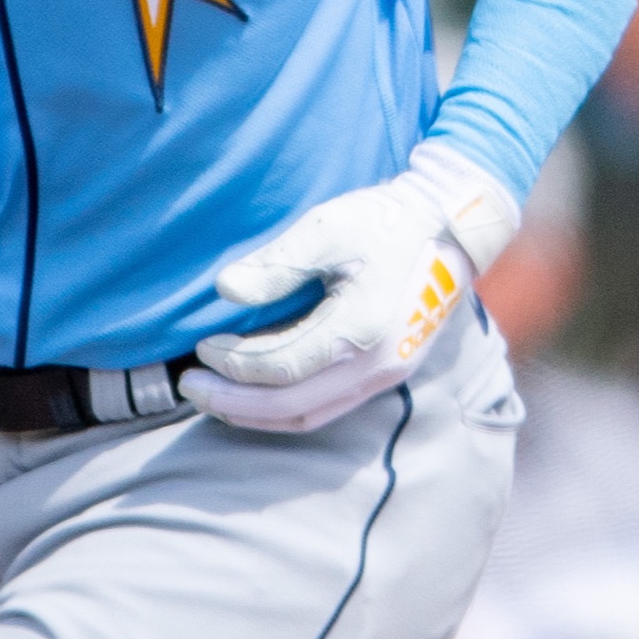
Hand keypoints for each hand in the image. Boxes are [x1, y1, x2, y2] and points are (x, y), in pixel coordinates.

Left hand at [191, 150, 518, 430]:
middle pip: (291, 406)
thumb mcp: (329, 227)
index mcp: (361, 328)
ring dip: (256, 414)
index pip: (282, 367)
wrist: (449, 229)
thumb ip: (278, 262)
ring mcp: (385, 374)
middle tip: (190, 386)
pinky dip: (285, 409)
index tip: (201, 345)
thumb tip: (226, 289)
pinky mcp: (385, 373)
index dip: (234, 363)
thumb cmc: (386, 222)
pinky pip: (327, 408)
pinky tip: (255, 396)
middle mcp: (376, 364)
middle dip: (233, 403)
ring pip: (309, 416)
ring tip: (213, 399)